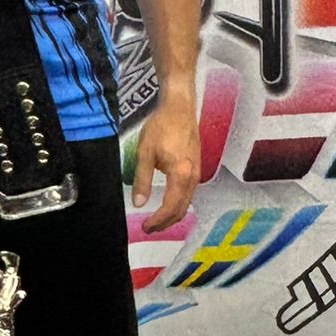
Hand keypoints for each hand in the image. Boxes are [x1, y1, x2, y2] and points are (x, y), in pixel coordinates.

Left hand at [131, 95, 199, 234]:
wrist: (179, 108)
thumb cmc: (161, 126)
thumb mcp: (145, 153)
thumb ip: (142, 180)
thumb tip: (138, 203)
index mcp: (181, 174)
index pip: (171, 207)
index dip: (158, 221)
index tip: (145, 227)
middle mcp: (193, 176)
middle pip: (181, 209)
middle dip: (165, 222)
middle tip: (149, 228)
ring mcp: (197, 172)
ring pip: (187, 202)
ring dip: (172, 214)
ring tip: (156, 219)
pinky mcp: (196, 167)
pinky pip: (189, 193)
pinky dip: (178, 203)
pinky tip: (168, 203)